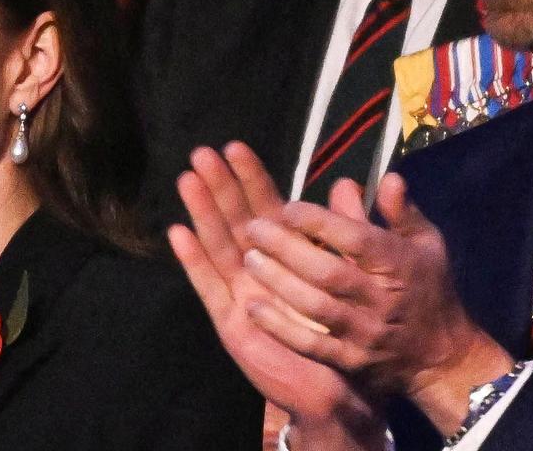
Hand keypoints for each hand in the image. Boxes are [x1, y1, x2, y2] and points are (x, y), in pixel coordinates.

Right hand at [168, 144, 386, 449]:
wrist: (340, 386)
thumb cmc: (346, 330)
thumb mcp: (354, 272)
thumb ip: (348, 230)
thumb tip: (349, 183)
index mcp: (287, 255)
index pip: (264, 207)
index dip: (251, 177)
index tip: (236, 146)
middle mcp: (258, 270)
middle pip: (234, 220)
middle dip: (219, 186)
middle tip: (202, 152)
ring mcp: (241, 293)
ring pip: (218, 245)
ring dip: (202, 212)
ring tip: (187, 179)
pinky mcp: (232, 321)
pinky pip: (209, 286)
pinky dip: (193, 260)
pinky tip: (178, 233)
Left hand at [241, 172, 515, 432]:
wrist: (441, 357)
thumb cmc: (429, 290)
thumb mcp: (427, 245)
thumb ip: (402, 212)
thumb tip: (387, 177)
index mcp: (398, 265)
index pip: (356, 239)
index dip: (320, 222)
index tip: (289, 206)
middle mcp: (380, 299)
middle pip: (328, 272)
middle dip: (286, 248)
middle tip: (253, 227)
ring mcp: (364, 334)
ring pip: (315, 307)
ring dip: (278, 282)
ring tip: (248, 258)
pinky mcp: (350, 362)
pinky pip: (311, 345)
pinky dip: (280, 327)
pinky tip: (253, 308)